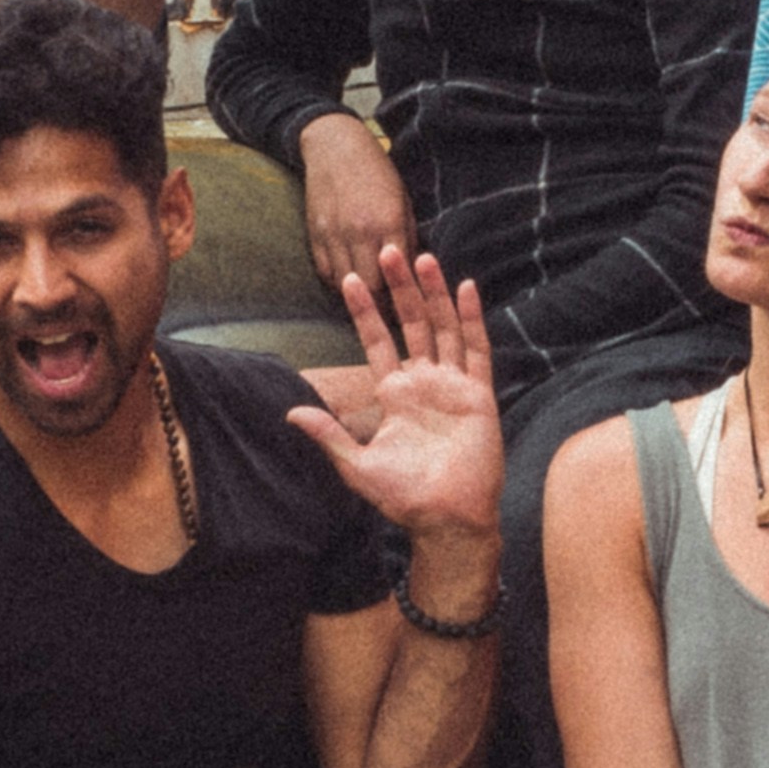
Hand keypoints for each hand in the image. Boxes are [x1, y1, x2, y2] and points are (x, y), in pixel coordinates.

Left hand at [288, 248, 500, 544]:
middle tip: (386, 248)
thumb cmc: (403, 498)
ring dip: (433, 293)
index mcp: (394, 394)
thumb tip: (290, 412)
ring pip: (443, 328)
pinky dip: (471, 319)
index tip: (347, 278)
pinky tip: (466, 288)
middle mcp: (424, 382)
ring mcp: (452, 386)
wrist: (445, 519)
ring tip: (422, 257)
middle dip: (399, 288)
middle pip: (412, 323)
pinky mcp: (478, 395)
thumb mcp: (356, 465)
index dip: (364, 311)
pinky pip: (477, 350)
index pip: (377, 341)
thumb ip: (328, 435)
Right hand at [294, 115, 414, 305]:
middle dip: (382, 304)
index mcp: (388, 222)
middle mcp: (359, 232)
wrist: (335, 147)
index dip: (405, 296)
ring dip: (359, 297)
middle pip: (370, 287)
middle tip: (392, 314)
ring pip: (345, 284)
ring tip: (372, 305)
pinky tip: (350, 285)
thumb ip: (407, 236)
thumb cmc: (377, 172)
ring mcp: (333, 235)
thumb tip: (414, 270)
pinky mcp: (314, 235)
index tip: (413, 309)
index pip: (398, 275)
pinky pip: (326, 273)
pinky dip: (338, 283)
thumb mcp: (403, 200)